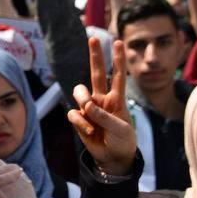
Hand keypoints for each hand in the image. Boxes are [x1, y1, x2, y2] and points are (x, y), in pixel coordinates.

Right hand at [68, 37, 135, 175]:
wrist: (113, 159)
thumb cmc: (122, 141)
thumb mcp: (120, 129)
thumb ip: (104, 116)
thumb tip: (87, 106)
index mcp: (116, 99)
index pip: (117, 76)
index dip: (118, 59)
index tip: (118, 42)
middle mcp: (102, 100)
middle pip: (96, 73)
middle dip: (95, 56)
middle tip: (93, 39)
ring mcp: (89, 109)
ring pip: (79, 91)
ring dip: (82, 98)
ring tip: (88, 109)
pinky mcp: (80, 120)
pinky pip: (74, 114)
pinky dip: (80, 122)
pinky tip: (90, 132)